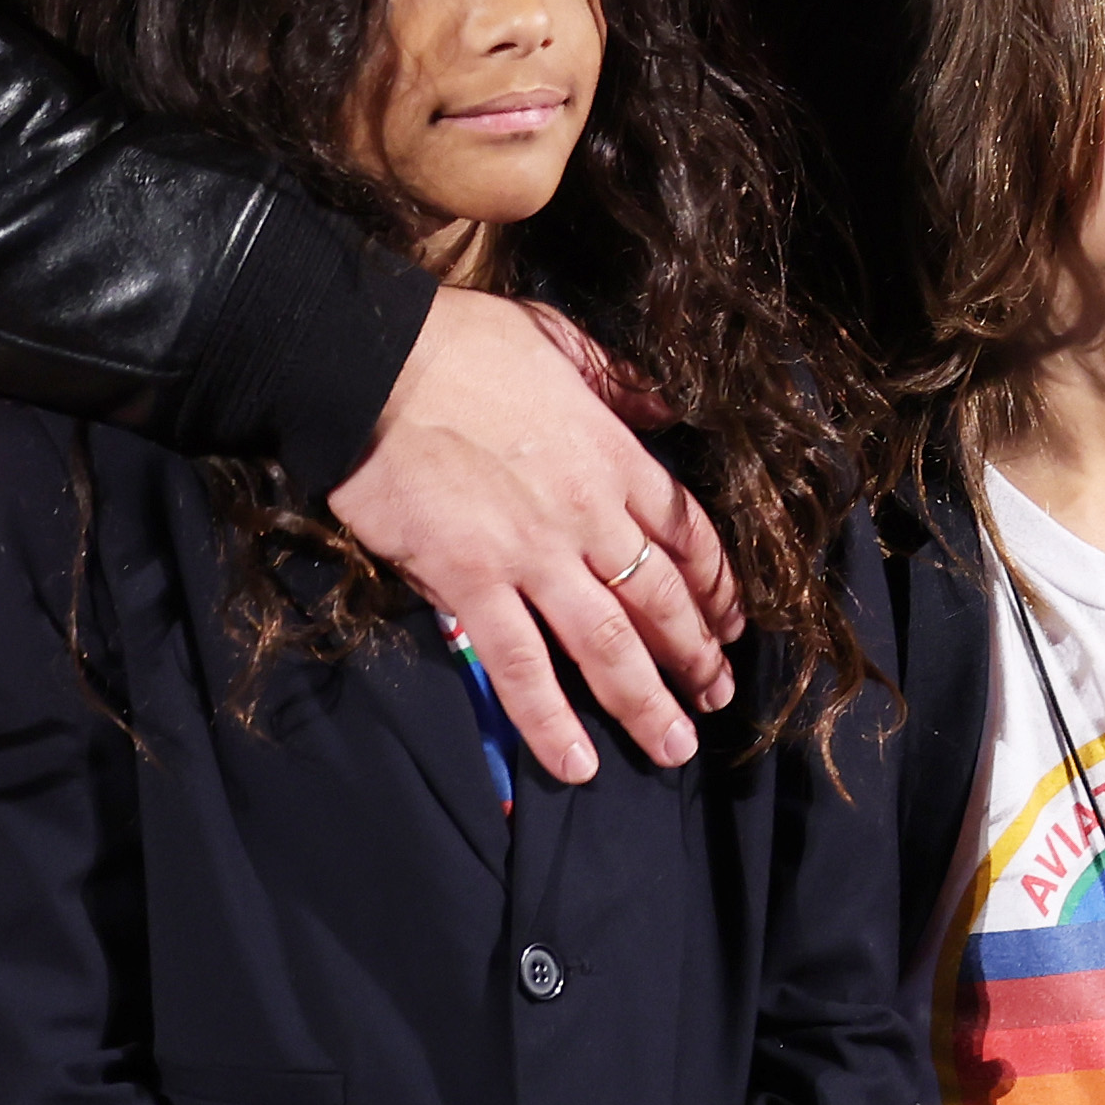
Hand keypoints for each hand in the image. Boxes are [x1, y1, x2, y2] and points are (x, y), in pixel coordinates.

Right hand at [336, 287, 741, 780]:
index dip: (716, 585)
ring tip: (674, 749)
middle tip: (716, 697)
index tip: (730, 622)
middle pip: (660, 600)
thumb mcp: (560, 339)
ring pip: (606, 646)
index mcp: (612, 455)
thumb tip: (666, 405)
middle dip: (695, 656)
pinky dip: (550, 721)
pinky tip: (578, 764)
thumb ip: (618, 380)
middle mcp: (586, 515)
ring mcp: (531, 555)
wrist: (375, 360)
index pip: (687, 532)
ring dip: (646, 704)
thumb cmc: (459, 342)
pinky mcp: (470, 583)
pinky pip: (519, 666)